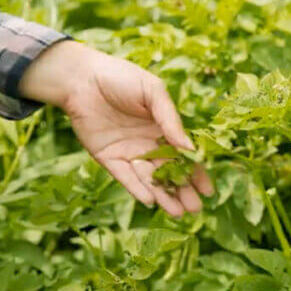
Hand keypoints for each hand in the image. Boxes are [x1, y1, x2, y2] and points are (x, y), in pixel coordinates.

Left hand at [19, 41, 213, 216]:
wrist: (82, 77)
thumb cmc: (121, 77)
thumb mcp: (152, 92)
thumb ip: (170, 119)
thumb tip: (189, 148)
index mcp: (163, 128)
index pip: (184, 155)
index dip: (196, 173)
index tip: (208, 191)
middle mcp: (148, 144)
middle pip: (168, 173)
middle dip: (183, 191)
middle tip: (195, 209)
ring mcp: (128, 152)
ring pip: (149, 179)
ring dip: (162, 196)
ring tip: (177, 212)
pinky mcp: (107, 158)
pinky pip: (124, 177)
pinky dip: (136, 188)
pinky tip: (150, 200)